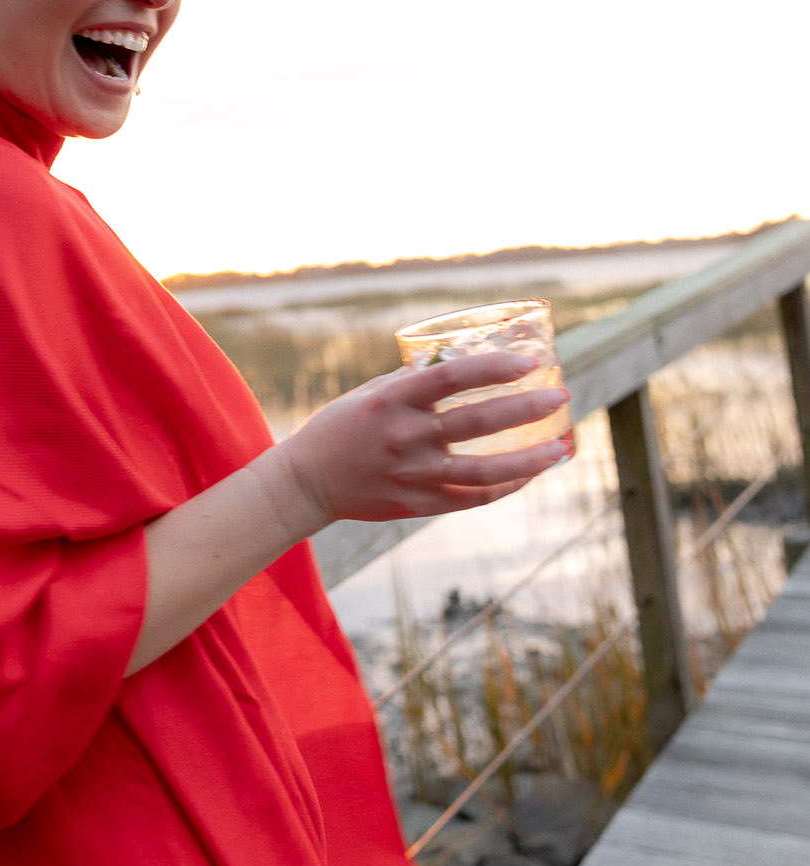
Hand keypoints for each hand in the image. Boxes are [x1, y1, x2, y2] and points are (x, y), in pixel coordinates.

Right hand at [280, 353, 570, 524]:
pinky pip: (471, 497)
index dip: (493, 368)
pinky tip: (528, 475)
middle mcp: (405, 437)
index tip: (529, 363)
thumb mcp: (371, 395)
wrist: (306, 482)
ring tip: (560, 448)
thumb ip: (413, 383)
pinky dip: (503, 486)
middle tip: (559, 397)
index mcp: (392, 401)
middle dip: (525, 409)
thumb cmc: (341, 428)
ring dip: (527, 459)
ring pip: (483, 470)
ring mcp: (413, 475)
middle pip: (477, 422)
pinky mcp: (417, 504)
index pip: (451, 378)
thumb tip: (457, 361)